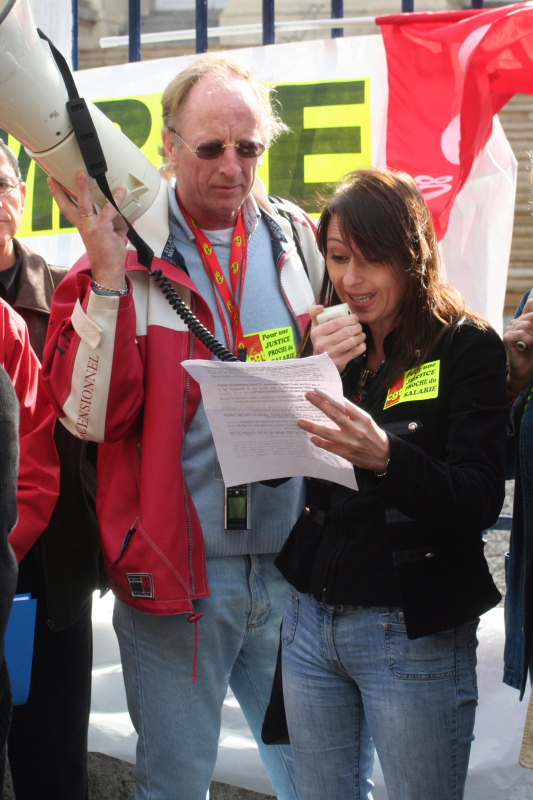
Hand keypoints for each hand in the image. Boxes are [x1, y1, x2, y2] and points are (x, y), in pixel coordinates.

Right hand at [48, 171, 127, 290]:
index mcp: (83, 226)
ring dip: (83, 189)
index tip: (52, 183)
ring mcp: (92, 227)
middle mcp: (84, 225)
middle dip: (60, 191)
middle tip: (54, 177)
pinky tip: (121, 190)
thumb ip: (118, 224)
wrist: (109, 270)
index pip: (68, 209)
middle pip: (68, 206)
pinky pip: (109, 211)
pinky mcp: (102, 229)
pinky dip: (116, 200)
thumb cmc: (109, 255)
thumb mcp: (113, 236)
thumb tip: (128, 216)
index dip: (59, 196)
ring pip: (84, 204)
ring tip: (82, 174)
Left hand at [298, 391, 389, 472]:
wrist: (384, 456)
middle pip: (334, 414)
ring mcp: (350, 441)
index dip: (329, 397)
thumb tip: (334, 403)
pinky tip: (312, 437)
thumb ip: (352, 414)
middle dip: (320, 404)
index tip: (318, 391)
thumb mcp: (366, 421)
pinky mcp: (346, 453)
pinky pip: (329, 446)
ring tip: (300, 422)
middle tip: (308, 396)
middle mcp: (356, 428)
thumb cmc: (374, 436)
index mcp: (362, 418)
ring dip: (312, 426)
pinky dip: (320, 442)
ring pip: (328, 432)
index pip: (344, 404)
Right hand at [309, 304, 365, 372]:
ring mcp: (331, 354)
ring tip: (360, 334)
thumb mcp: (314, 328)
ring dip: (360, 336)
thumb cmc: (320, 342)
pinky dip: (361, 346)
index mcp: (316, 333)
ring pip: (352, 341)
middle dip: (357, 327)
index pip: (338, 322)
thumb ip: (314, 313)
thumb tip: (321, 307)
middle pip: (347, 331)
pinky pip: (356, 351)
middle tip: (358, 326)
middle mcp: (322, 344)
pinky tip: (360, 343)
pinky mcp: (339, 362)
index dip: (350, 318)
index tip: (354, 318)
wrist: (319, 364)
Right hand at [503, 297, 532, 392]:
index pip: (531, 304)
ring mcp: (511, 330)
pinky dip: (527, 339)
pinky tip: (530, 344)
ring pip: (526, 323)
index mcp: (526, 319)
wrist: (527, 370)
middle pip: (531, 314)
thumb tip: (532, 316)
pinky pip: (519, 333)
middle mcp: (517, 322)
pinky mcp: (507, 339)